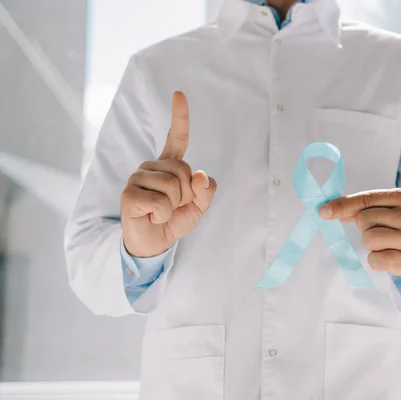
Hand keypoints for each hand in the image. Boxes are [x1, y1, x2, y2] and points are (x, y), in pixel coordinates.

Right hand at [121, 91, 216, 257]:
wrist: (155, 243)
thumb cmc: (174, 219)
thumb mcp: (199, 206)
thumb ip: (205, 190)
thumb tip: (201, 175)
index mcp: (169, 165)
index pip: (176, 138)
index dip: (179, 116)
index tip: (179, 93)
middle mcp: (151, 166)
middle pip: (184, 170)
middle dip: (188, 194)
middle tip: (174, 206)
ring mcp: (137, 178)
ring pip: (173, 186)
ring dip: (175, 205)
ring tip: (162, 211)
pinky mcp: (129, 194)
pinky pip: (161, 202)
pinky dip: (163, 215)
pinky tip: (152, 216)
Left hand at [319, 189, 400, 275]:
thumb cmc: (396, 223)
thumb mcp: (383, 207)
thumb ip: (359, 206)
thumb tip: (328, 210)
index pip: (366, 199)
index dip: (342, 206)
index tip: (324, 211)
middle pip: (364, 220)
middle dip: (364, 227)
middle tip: (379, 229)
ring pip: (368, 239)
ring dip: (369, 244)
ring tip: (384, 242)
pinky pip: (374, 260)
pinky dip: (375, 260)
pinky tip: (387, 255)